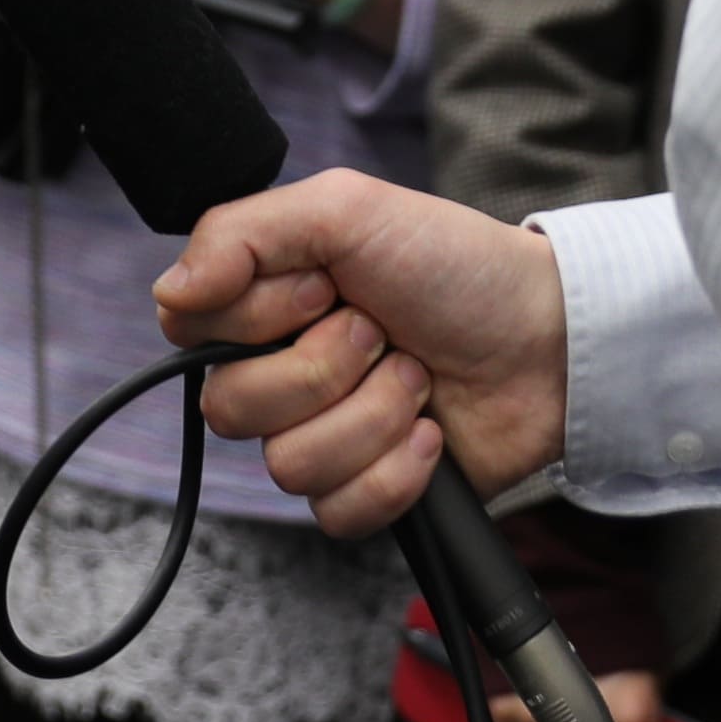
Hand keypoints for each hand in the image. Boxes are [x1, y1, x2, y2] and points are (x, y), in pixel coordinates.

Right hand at [148, 170, 569, 532]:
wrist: (551, 340)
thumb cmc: (457, 264)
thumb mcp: (348, 208)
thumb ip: (241, 233)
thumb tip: (169, 291)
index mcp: (267, 303)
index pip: (191, 333)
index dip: (257, 318)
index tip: (323, 288)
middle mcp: (283, 372)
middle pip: (232, 410)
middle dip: (325, 369)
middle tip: (383, 334)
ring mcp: (324, 436)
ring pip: (288, 466)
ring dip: (372, 417)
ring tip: (418, 380)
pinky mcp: (365, 492)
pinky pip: (336, 513)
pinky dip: (396, 474)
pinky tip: (432, 438)